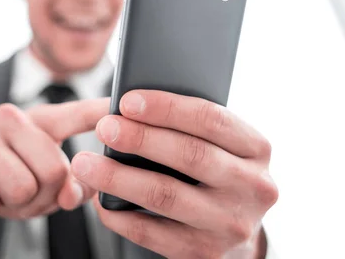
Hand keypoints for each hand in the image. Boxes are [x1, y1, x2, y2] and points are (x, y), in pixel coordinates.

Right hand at [0, 99, 108, 222]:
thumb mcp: (50, 183)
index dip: (101, 111)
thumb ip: (76, 186)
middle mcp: (11, 117)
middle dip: (44, 198)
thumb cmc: (13, 179)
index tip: (122, 104)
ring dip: (13, 206)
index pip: (78, 113)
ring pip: (19, 187)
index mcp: (42, 120)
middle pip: (54, 172)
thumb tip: (73, 194)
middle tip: (27, 193)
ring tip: (3, 193)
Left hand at [71, 91, 277, 258]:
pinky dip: (121, 216)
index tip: (127, 101)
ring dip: (119, 178)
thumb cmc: (222, 173)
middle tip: (104, 128)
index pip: (211, 119)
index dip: (167, 107)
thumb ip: (195, 128)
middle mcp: (253, 187)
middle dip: (141, 139)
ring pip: (167, 195)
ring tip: (86, 163)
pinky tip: (100, 201)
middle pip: (190, 155)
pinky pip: (153, 233)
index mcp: (257, 149)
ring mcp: (231, 224)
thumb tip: (135, 109)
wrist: (240, 231)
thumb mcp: (225, 147)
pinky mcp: (206, 254)